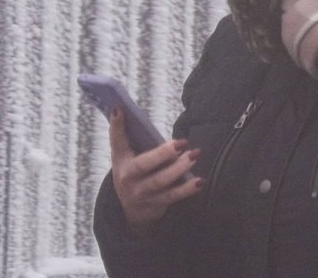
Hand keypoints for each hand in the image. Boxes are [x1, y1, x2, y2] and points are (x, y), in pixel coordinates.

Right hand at [110, 108, 204, 232]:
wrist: (130, 209)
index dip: (117, 127)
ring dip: (179, 169)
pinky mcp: (156, 205)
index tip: (119, 109)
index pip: (117, 142)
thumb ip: (123, 135)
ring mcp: (142, 194)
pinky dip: (187, 190)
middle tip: (182, 142)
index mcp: (121, 162)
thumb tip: (120, 108)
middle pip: (144, 165)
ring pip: (161, 182)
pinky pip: (173, 197)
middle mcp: (128, 180)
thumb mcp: (123, 155)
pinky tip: (200, 181)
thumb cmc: (131, 172)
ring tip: (195, 155)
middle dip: (162, 154)